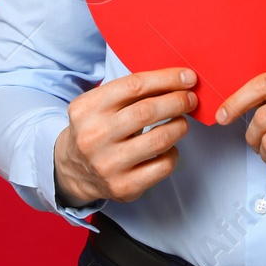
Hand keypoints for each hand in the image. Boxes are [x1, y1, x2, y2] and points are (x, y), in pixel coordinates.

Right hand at [53, 67, 197, 205]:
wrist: (74, 170)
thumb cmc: (97, 128)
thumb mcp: (100, 104)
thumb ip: (132, 91)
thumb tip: (177, 80)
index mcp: (87, 109)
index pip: (134, 86)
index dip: (166, 79)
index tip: (188, 77)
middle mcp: (94, 137)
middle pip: (147, 112)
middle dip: (177, 101)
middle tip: (191, 99)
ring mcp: (108, 165)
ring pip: (159, 140)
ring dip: (179, 126)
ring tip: (182, 122)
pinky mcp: (123, 187)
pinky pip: (162, 167)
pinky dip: (173, 153)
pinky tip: (169, 148)